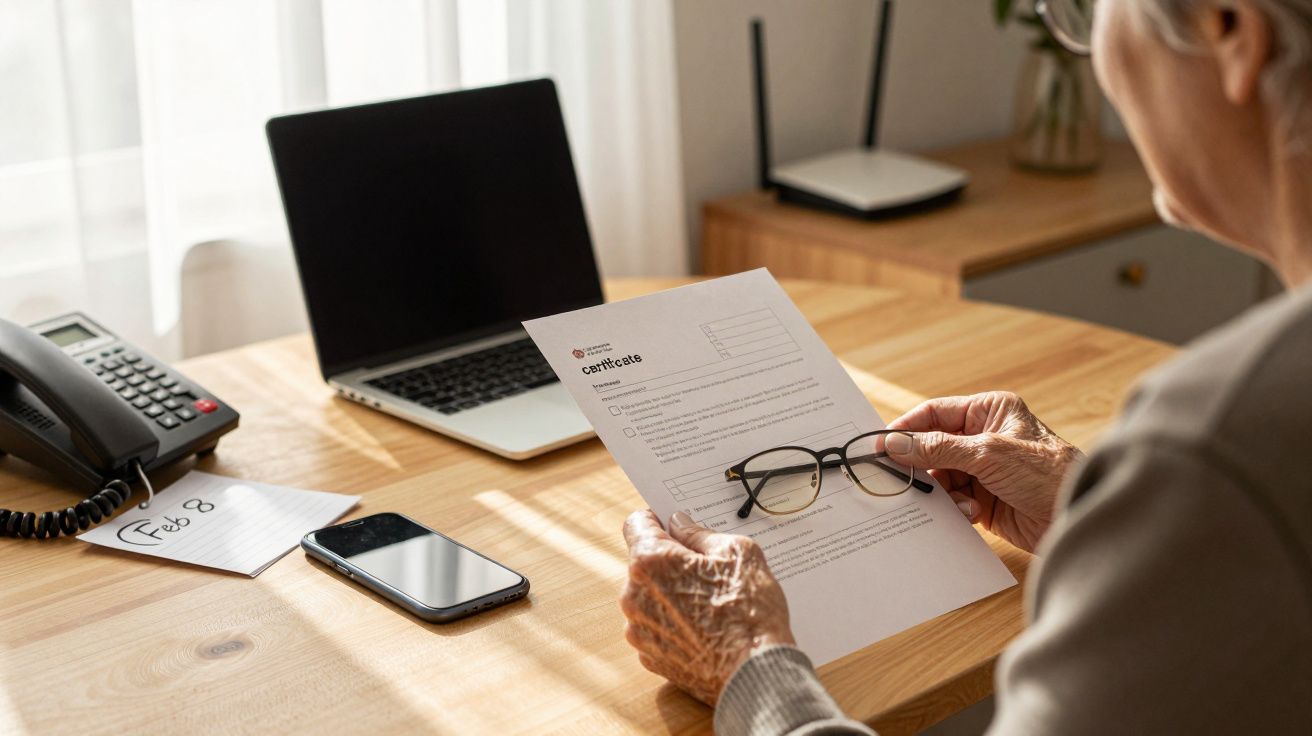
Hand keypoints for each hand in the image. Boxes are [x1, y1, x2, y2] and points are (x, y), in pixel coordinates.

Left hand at [620, 509, 794, 704]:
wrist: (756, 674)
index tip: (673, 525)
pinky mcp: (650, 656)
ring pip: (650, 597)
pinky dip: (674, 623)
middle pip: (644, 564)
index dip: (657, 520)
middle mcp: (634, 596)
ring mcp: (639, 630)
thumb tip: (682, 525)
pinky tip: (704, 627)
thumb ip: (700, 533)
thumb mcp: (737, 553)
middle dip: (669, 561)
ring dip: (671, 594)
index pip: (637, 524)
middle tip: (705, 568)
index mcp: (650, 562)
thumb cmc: (749, 613)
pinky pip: (657, 627)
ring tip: (710, 603)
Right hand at [884, 391, 1082, 552]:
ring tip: (955, 500)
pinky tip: (971, 512)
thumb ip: (938, 448)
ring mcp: (984, 469)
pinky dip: (955, 507)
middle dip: (922, 465)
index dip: (907, 428)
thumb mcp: (988, 454)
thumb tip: (896, 444)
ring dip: (942, 491)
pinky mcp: (985, 499)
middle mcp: (984, 437)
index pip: (935, 413)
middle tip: (902, 478)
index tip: (881, 445)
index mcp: (989, 412)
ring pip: (940, 476)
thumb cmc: (1048, 474)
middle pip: (933, 447)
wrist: (1076, 517)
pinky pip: (952, 499)